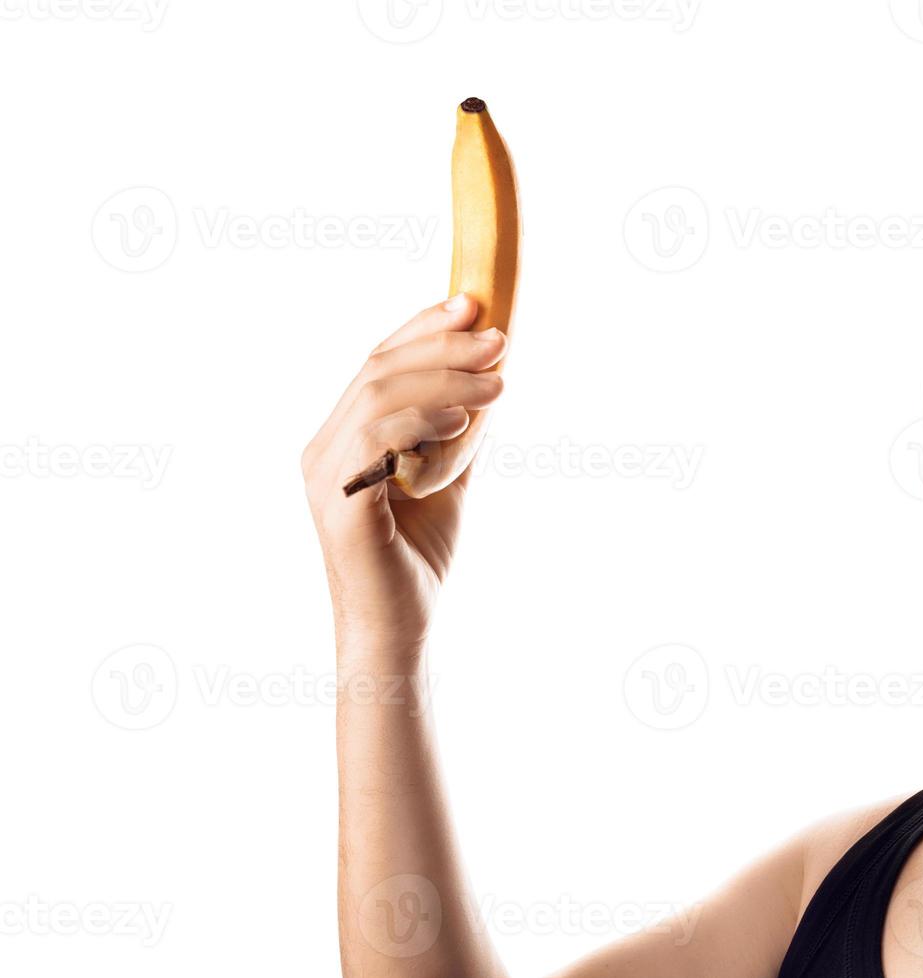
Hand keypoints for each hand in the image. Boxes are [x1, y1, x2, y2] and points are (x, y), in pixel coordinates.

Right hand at [301, 294, 505, 655]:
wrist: (401, 630)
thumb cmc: (419, 559)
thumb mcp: (449, 477)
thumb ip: (460, 431)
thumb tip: (493, 376)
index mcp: (343, 437)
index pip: (377, 362)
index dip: (422, 327)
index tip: (472, 303)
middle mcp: (323, 449)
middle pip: (378, 370)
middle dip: (443, 345)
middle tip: (499, 340)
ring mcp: (325, 475)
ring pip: (378, 396)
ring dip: (446, 379)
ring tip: (499, 383)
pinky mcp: (340, 505)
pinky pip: (376, 440)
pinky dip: (422, 420)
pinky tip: (466, 418)